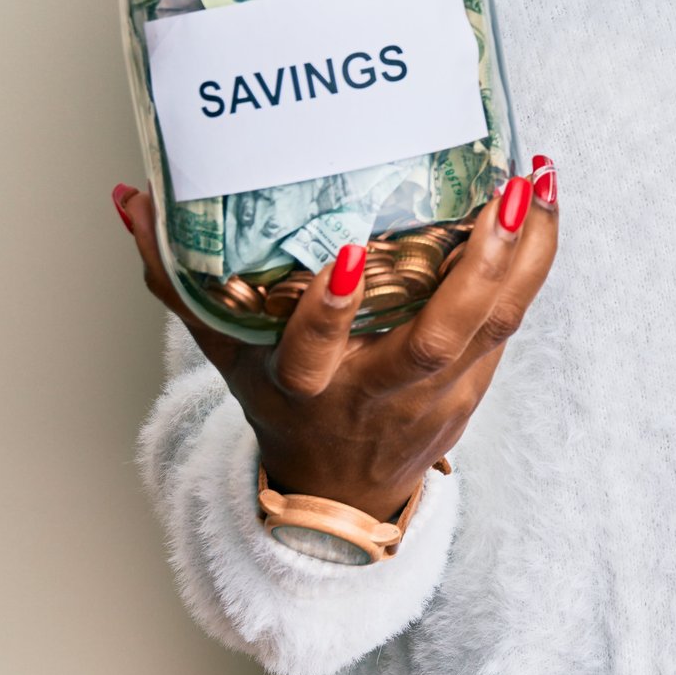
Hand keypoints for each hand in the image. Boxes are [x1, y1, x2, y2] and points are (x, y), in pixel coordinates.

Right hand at [114, 162, 558, 518]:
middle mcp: (379, 391)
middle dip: (478, 266)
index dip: (331, 310)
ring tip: (537, 178)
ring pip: (494, 325)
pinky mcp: (476, 384)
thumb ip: (177, 275)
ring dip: (525, 251)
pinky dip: (533, 263)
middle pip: (438, 336)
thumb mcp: (222, 348)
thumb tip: (131, 197)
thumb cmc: (281, 403)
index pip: (316, 353)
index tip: (351, 254)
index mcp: (309, 386)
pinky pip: (513, 319)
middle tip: (505, 192)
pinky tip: (544, 204)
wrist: (338, 497)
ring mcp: (436, 392)